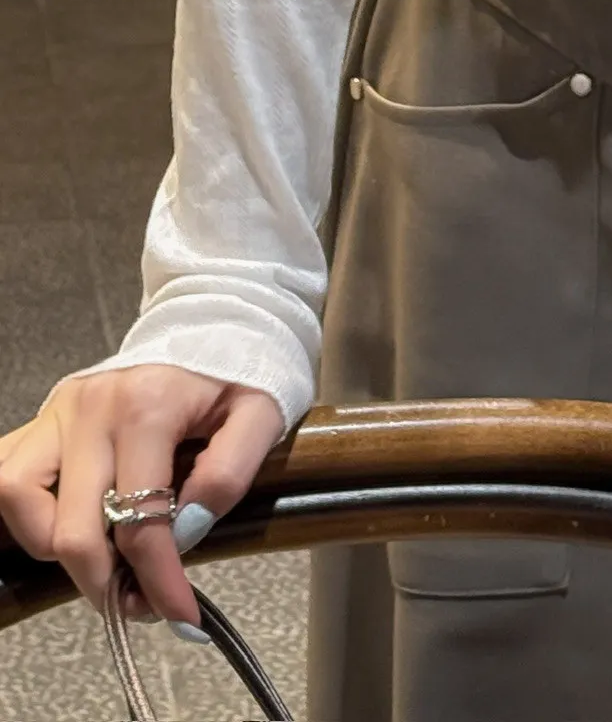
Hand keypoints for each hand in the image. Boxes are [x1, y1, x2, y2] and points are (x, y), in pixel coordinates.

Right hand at [0, 367, 285, 630]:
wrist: (216, 319)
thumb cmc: (238, 372)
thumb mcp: (262, 414)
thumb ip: (230, 474)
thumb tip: (185, 531)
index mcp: (149, 405)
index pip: (140, 521)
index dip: (158, 581)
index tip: (179, 615)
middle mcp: (94, 406)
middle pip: (71, 527)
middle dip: (103, 582)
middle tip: (138, 600)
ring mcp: (62, 410)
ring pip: (18, 497)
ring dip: (53, 543)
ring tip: (100, 553)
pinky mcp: (46, 415)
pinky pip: (7, 470)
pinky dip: (23, 509)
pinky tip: (61, 525)